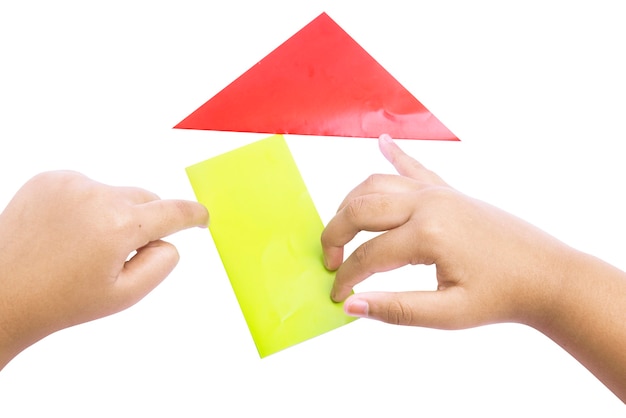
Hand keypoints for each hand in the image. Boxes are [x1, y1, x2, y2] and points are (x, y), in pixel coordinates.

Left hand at [0, 171, 207, 366]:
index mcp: (119, 226)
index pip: (173, 212)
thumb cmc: (59, 300)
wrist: (1, 293)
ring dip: (112, 214)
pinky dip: (86, 205)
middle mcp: (97, 195)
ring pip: (116, 193)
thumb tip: (168, 239)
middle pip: (145, 200)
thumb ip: (161, 264)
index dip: (193, 215)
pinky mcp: (49, 178)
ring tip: (82, 245)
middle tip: (117, 254)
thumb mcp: (124, 295)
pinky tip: (66, 231)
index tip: (201, 217)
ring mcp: (70, 183)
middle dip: (143, 222)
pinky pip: (87, 187)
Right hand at [322, 134, 573, 329]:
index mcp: (427, 234)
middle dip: (335, 234)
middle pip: (360, 209)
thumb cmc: (501, 296)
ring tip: (342, 229)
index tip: (337, 296)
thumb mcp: (449, 314)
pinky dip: (394, 155)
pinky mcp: (449, 190)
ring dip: (351, 203)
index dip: (346, 278)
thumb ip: (397, 309)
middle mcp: (428, 204)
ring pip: (376, 184)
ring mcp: (439, 192)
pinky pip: (413, 167)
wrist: (547, 275)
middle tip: (329, 260)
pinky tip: (381, 141)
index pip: (367, 257)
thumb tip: (352, 305)